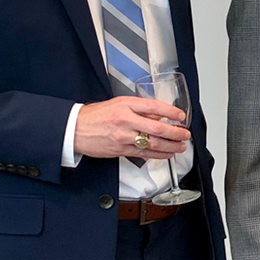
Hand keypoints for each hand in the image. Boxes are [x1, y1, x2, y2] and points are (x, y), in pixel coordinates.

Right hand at [73, 97, 188, 159]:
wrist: (74, 129)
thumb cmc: (96, 115)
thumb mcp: (119, 103)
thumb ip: (140, 109)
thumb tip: (160, 115)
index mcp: (126, 105)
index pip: (154, 106)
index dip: (170, 112)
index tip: (181, 116)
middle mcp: (125, 120)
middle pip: (156, 127)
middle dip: (175, 133)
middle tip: (185, 134)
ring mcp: (123, 137)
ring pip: (152, 144)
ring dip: (170, 146)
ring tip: (181, 146)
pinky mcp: (120, 150)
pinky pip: (143, 154)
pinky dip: (157, 155)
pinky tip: (167, 154)